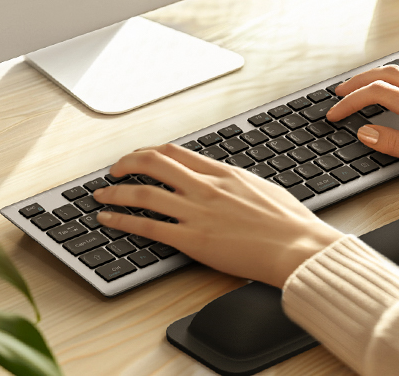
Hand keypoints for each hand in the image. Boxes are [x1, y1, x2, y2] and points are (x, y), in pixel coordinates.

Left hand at [93, 145, 343, 287]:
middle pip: (154, 164)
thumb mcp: (263, 188)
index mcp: (223, 173)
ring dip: (116, 192)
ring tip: (102, 195)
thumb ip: (237, 183)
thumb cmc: (288, 222)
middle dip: (127, 163)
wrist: (296, 246)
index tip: (139, 156)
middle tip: (114, 170)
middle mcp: (206, 187)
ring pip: (144, 193)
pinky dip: (123, 222)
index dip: (150, 152)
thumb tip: (226, 180)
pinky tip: (110, 220)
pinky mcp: (193, 240)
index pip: (177, 153)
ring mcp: (197, 213)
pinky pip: (149, 227)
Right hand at [326, 64, 398, 186]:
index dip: (351, 102)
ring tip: (359, 85)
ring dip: (376, 74)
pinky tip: (396, 83)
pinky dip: (397, 75)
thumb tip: (366, 133)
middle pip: (388, 75)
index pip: (379, 94)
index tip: (334, 114)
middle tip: (338, 95)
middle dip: (358, 82)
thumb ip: (398, 145)